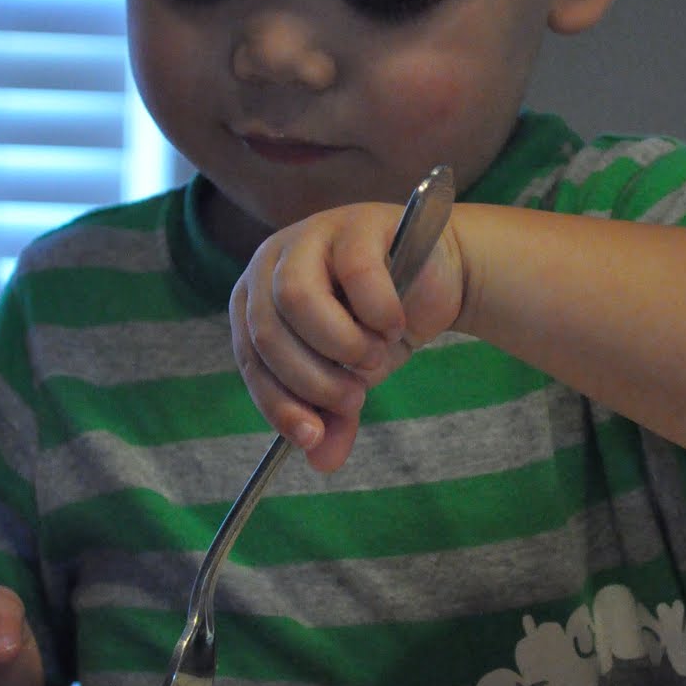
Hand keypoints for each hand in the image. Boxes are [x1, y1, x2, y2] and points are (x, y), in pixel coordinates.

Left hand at [229, 201, 464, 470]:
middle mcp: (269, 264)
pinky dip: (377, 311)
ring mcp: (310, 236)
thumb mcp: (351, 377)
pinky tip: (394, 324)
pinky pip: (355, 273)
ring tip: (374, 358)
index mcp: (254, 302)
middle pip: (267, 332)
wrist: (435, 277)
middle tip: (355, 395)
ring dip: (339, 344)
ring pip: (296, 298)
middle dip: (313, 379)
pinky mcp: (355, 224)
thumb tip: (321, 462)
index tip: (313, 436)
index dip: (279, 403)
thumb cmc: (377, 324)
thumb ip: (333, 416)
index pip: (250, 359)